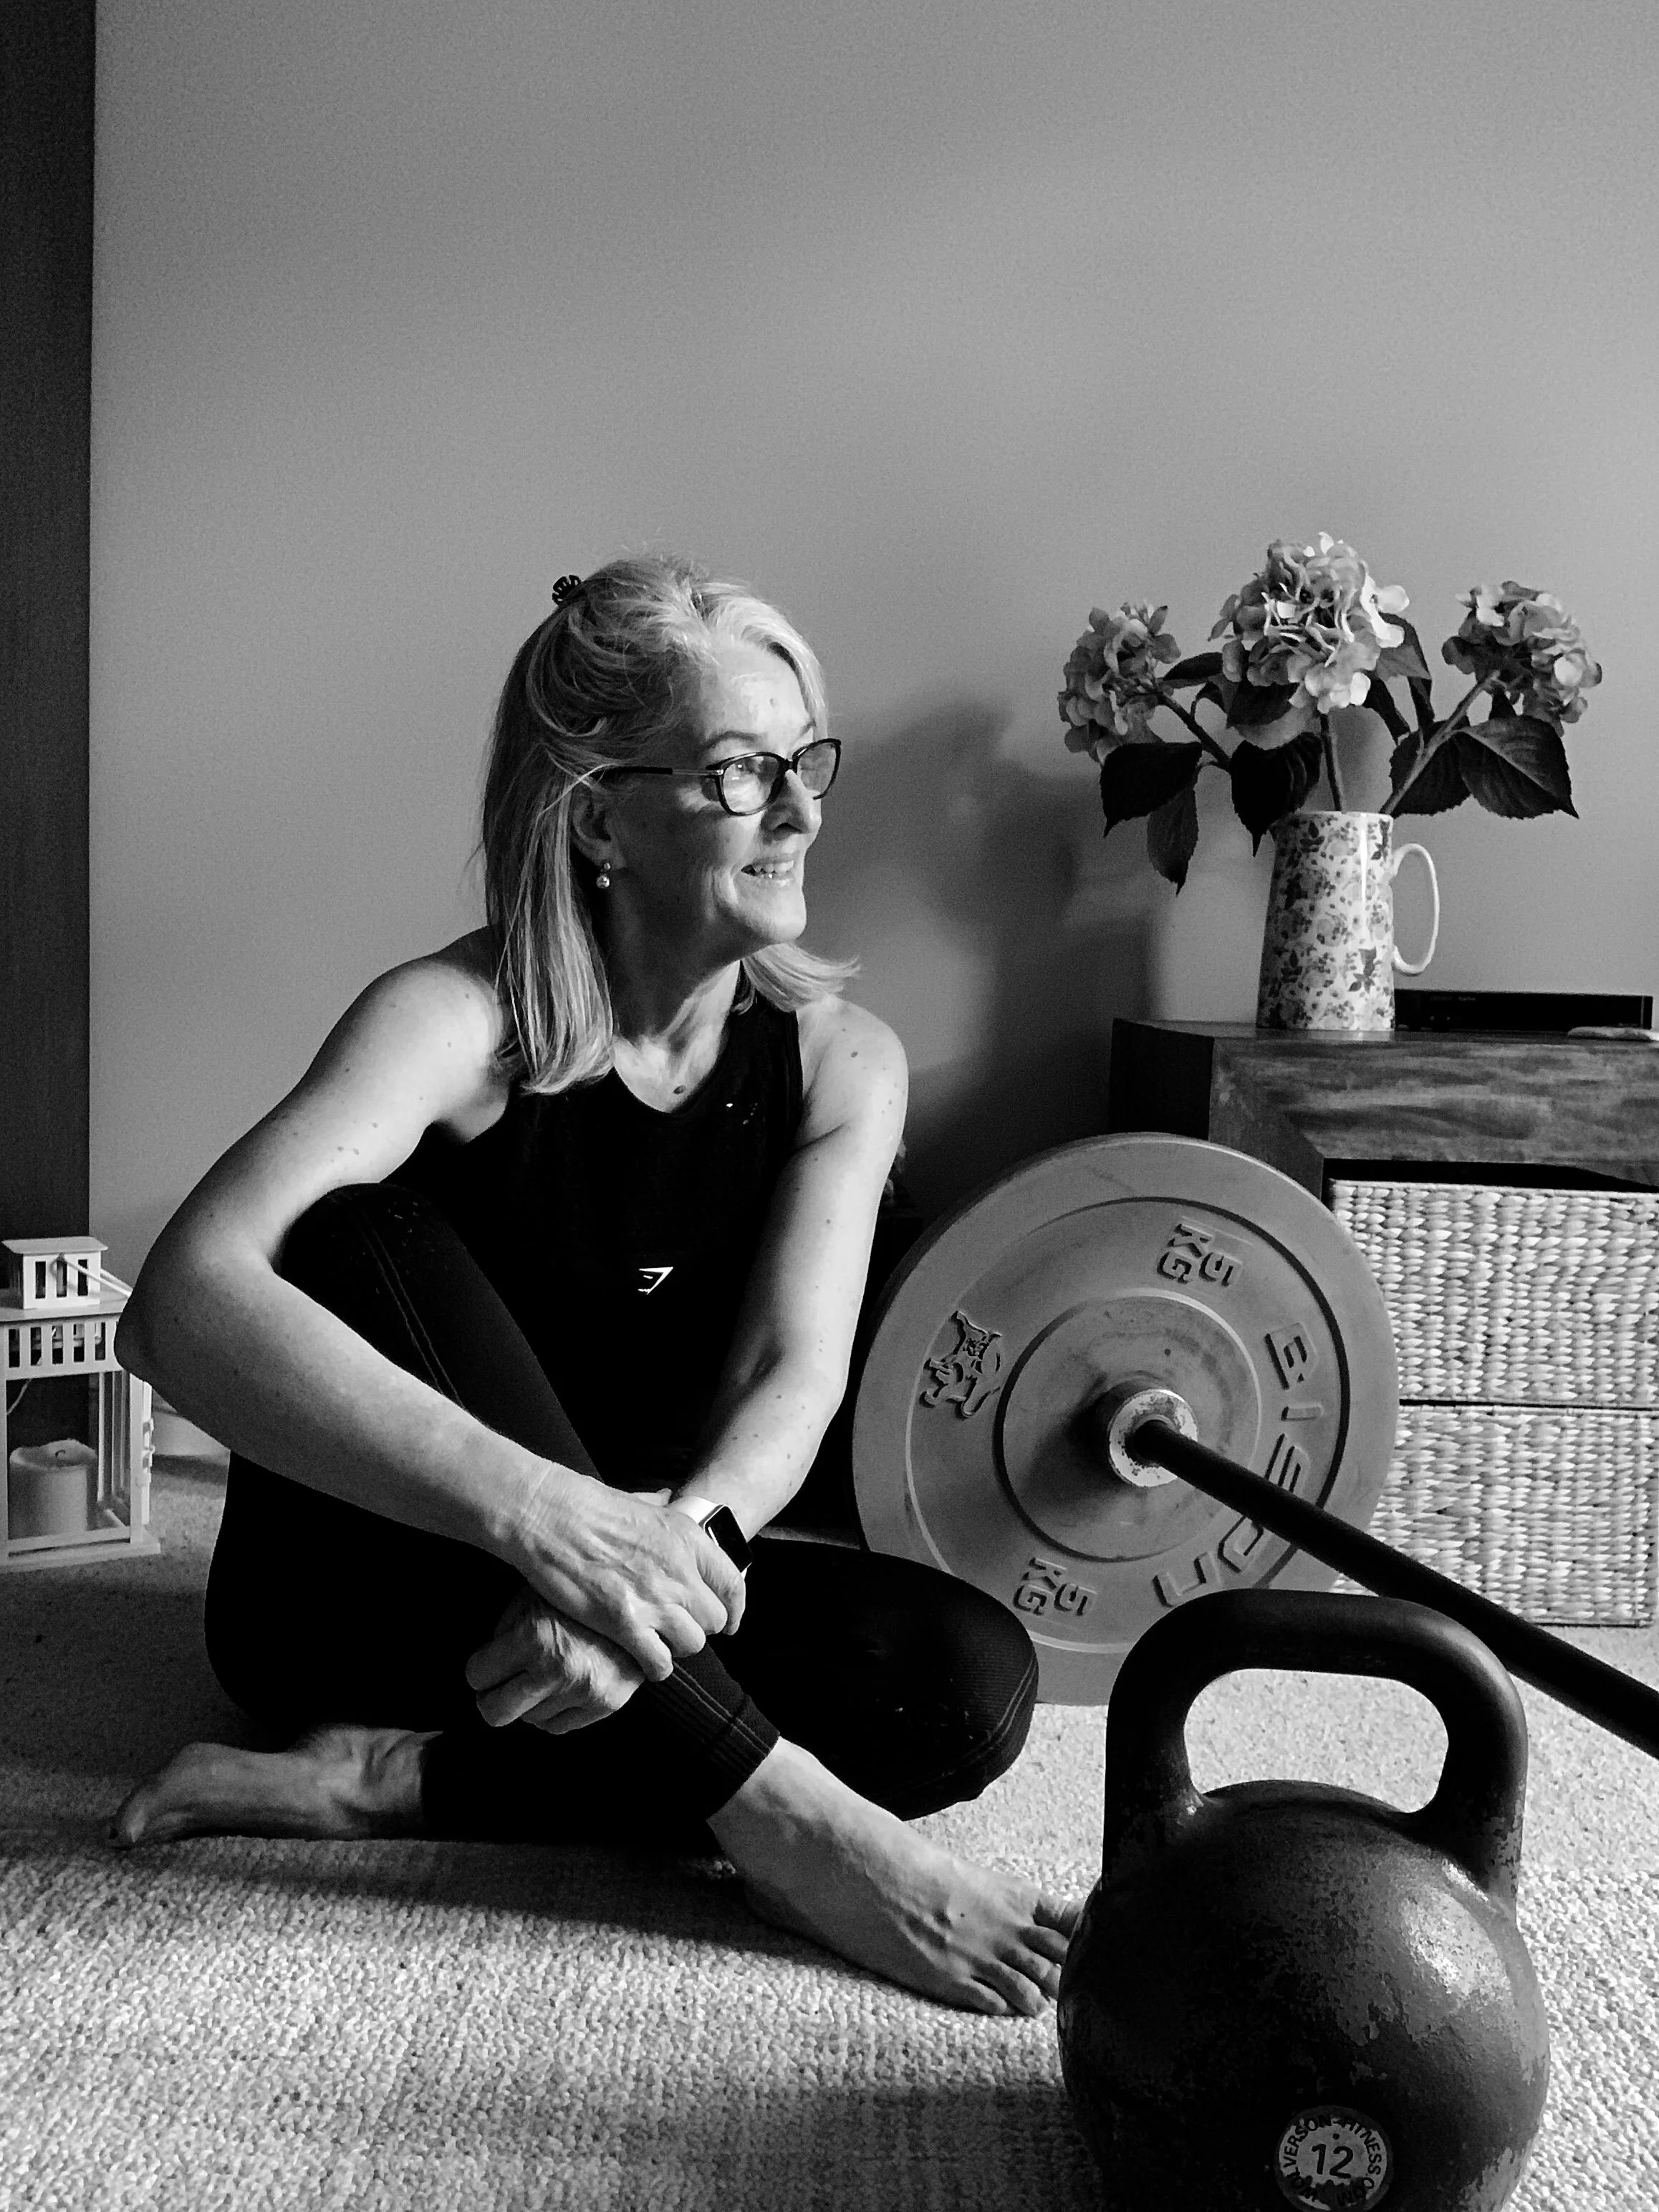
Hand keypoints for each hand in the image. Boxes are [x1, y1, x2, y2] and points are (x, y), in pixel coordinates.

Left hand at [465, 1586, 644, 1735]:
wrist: (640, 1598)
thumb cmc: (580, 1594)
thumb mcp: (533, 1595)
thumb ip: (506, 1628)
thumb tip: (487, 1663)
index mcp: (534, 1636)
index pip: (476, 1675)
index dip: (479, 1668)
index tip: (486, 1665)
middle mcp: (558, 1667)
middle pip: (495, 1711)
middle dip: (491, 1697)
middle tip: (499, 1684)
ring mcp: (584, 1689)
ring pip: (528, 1719)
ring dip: (529, 1701)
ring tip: (542, 1674)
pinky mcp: (606, 1703)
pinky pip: (558, 1727)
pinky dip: (552, 1712)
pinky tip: (559, 1687)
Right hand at [512, 1468, 746, 1681]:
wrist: (550, 1515)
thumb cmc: (589, 1506)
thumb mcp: (643, 1503)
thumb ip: (664, 1513)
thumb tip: (670, 1502)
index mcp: (688, 1538)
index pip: (732, 1585)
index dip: (734, 1610)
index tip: (729, 1622)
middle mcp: (680, 1570)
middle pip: (714, 1620)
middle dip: (697, 1627)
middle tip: (674, 1627)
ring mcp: (655, 1598)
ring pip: (692, 1644)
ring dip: (675, 1647)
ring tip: (654, 1641)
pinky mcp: (626, 1623)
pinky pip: (659, 1662)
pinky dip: (652, 1666)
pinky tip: (638, 1657)